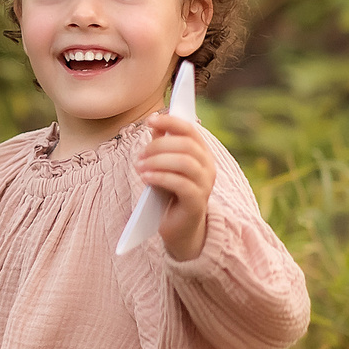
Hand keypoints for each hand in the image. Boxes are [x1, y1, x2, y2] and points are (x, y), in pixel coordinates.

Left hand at [136, 114, 218, 260]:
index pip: (190, 130)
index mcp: (202, 154)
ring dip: (158, 161)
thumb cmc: (170, 193)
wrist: (180, 229)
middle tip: (139, 155)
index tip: (149, 120)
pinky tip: (145, 178)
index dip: (170, 122)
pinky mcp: (197, 202)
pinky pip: (180, 184)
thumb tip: (154, 121)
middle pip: (186, 145)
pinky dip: (160, 177)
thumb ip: (162, 144)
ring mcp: (205, 185)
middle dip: (158, 146)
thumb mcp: (164, 166)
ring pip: (184, 162)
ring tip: (140, 167)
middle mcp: (208, 167)